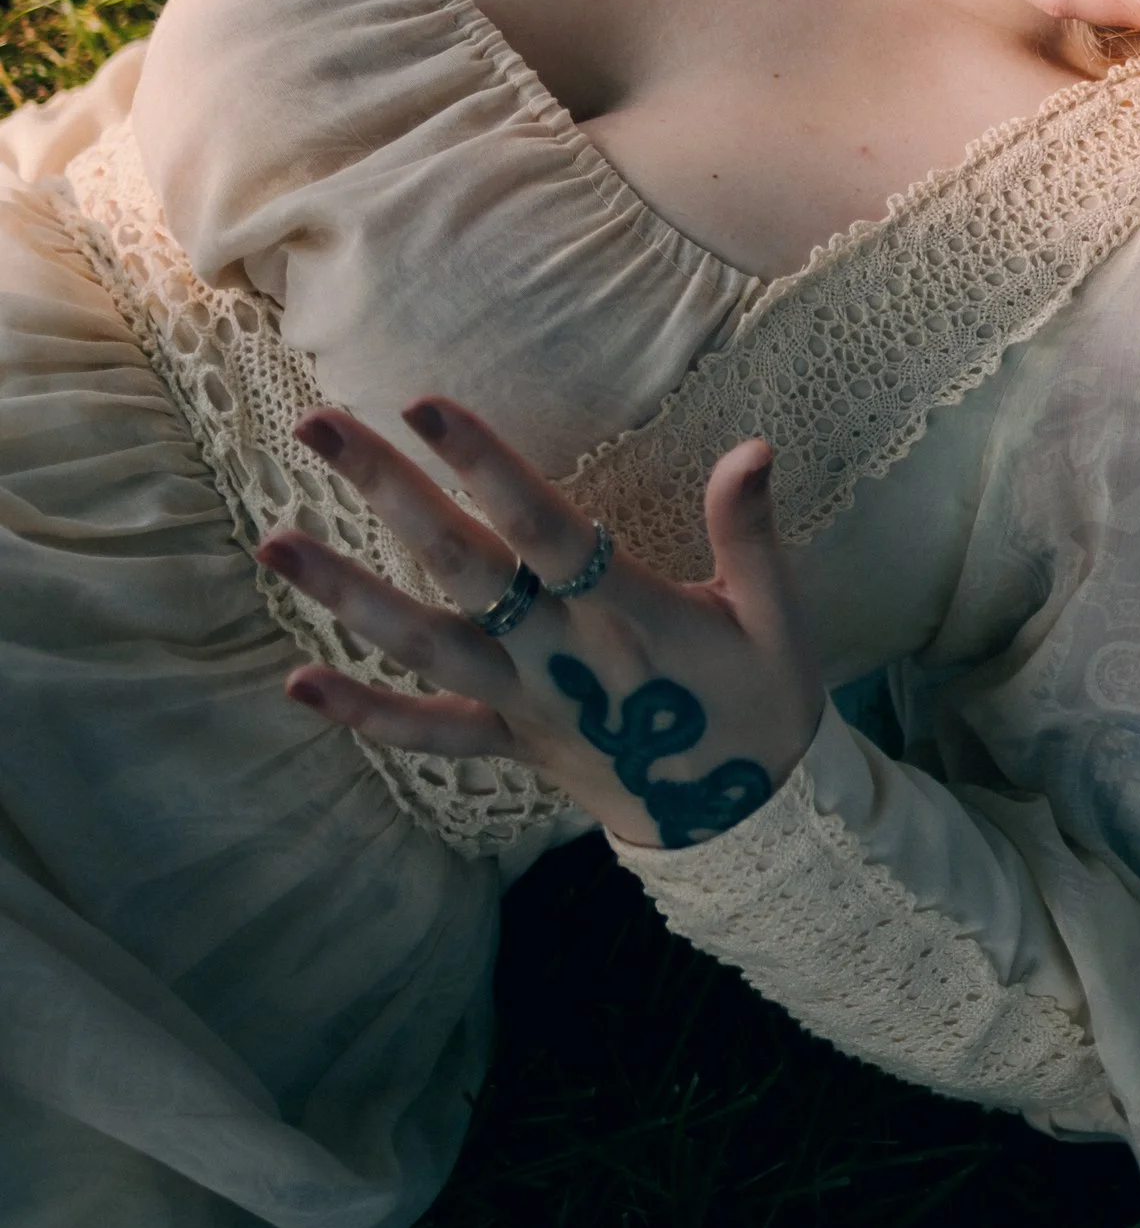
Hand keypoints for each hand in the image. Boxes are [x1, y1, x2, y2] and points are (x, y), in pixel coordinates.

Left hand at [261, 399, 823, 850]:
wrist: (741, 823)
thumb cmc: (761, 703)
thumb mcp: (779, 621)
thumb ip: (752, 535)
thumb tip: (754, 447)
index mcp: (625, 615)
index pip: (542, 527)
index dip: (484, 465)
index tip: (422, 404)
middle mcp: (558, 656)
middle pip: (458, 565)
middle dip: (386, 491)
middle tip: (317, 424)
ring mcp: (524, 703)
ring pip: (421, 643)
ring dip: (344, 594)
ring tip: (272, 542)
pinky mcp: (510, 742)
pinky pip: (427, 732)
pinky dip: (363, 713)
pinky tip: (297, 683)